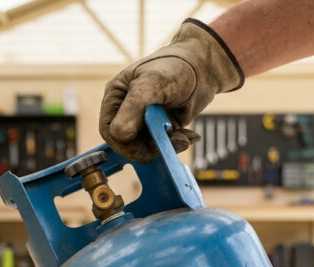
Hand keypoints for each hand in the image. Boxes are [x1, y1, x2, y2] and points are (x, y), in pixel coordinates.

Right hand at [99, 19, 243, 162]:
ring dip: (167, 146)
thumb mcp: (152, 83)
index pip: (109, 129)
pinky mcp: (161, 128)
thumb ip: (133, 107)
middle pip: (128, 142)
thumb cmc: (175, 67)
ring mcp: (144, 121)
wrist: (204, 67)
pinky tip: (190, 136)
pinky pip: (164, 145)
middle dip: (150, 148)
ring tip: (185, 138)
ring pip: (147, 147)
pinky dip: (177, 144)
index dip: (123, 145)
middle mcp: (127, 110)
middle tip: (173, 143)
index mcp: (116, 96)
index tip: (144, 152)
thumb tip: (119, 135)